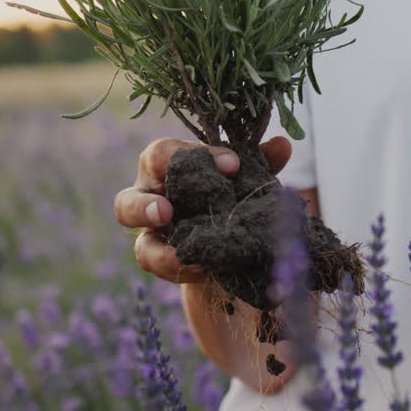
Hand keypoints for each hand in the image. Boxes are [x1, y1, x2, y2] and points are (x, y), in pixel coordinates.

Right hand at [114, 136, 292, 283]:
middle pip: (131, 190)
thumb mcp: (248, 181)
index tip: (234, 166)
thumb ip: (261, 163)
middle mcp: (151, 190)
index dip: (198, 155)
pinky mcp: (154, 254)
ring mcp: (148, 224)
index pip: (169, 152)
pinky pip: (150, 257)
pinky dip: (175, 263)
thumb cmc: (231, 196)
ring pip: (128, 220)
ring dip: (146, 226)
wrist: (228, 243)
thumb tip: (282, 144)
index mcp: (170, 163)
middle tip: (167, 211)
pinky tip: (203, 266)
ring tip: (173, 240)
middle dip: (146, 202)